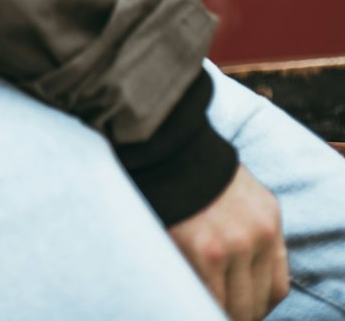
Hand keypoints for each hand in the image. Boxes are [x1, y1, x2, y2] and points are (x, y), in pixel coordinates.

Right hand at [169, 165, 288, 320]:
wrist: (170, 143)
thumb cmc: (197, 168)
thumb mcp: (240, 193)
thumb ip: (247, 230)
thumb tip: (240, 275)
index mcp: (269, 219)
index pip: (277, 286)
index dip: (259, 304)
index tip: (242, 306)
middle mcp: (258, 235)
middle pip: (257, 301)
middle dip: (238, 311)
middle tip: (220, 306)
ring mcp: (234, 245)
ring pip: (235, 306)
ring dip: (219, 308)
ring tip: (202, 301)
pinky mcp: (206, 251)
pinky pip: (210, 295)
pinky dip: (201, 300)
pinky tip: (189, 292)